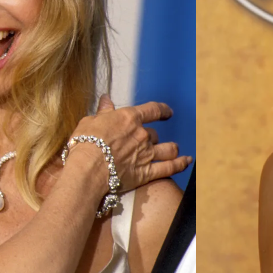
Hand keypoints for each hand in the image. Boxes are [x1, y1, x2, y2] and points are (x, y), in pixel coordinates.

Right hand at [66, 95, 190, 190]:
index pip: (152, 110)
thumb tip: (106, 100)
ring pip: (168, 149)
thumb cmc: (85, 143)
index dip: (162, 110)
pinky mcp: (146, 173)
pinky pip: (169, 168)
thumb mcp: (90, 122)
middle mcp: (142, 134)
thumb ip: (103, 112)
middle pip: (154, 134)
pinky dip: (180, 164)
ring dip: (172, 148)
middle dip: (151, 138)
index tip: (167, 112)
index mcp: (129, 118)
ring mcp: (147, 154)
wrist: (88, 168)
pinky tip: (187, 162)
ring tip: (174, 150)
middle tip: (145, 143)